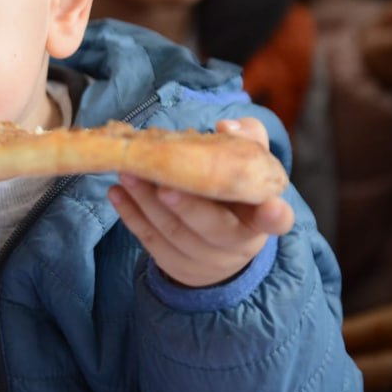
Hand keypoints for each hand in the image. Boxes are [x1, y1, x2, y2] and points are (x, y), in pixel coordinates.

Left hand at [107, 118, 293, 286]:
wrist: (219, 247)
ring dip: (147, 202)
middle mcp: (236, 245)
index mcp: (259, 220)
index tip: (273, 207)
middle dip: (188, 207)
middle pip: (214, 228)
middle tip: (164, 185)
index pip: (275, 221)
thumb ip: (247, 141)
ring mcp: (203, 259)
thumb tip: (226, 127)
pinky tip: (116, 192)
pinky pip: (150, 240)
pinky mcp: (174, 264)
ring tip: (128, 173)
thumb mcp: (249, 168)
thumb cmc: (235, 196)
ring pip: (174, 233)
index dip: (275, 215)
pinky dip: (131, 216)